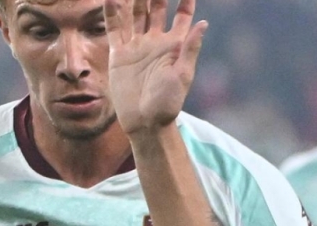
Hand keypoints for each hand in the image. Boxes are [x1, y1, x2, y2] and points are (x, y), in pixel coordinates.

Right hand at [105, 0, 205, 138]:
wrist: (145, 122)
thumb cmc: (168, 103)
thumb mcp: (182, 75)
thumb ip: (190, 47)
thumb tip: (204, 23)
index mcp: (174, 45)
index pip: (181, 15)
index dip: (185, 0)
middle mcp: (155, 42)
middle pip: (155, 8)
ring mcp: (136, 46)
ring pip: (135, 14)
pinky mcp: (119, 54)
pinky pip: (115, 28)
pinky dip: (112, 12)